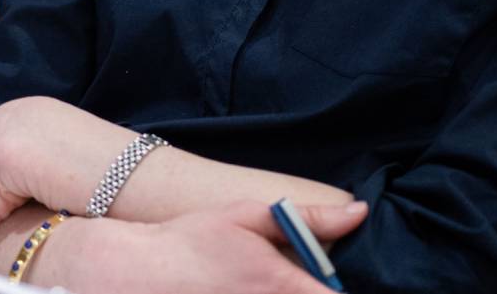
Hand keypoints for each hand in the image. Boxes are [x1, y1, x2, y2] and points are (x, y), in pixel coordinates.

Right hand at [61, 200, 368, 292]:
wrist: (137, 272)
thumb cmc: (192, 240)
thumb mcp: (249, 216)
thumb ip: (309, 219)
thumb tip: (359, 212)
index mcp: (282, 284)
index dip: (339, 289)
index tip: (330, 281)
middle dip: (311, 292)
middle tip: (287, 279)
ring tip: (252, 282)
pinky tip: (241, 290)